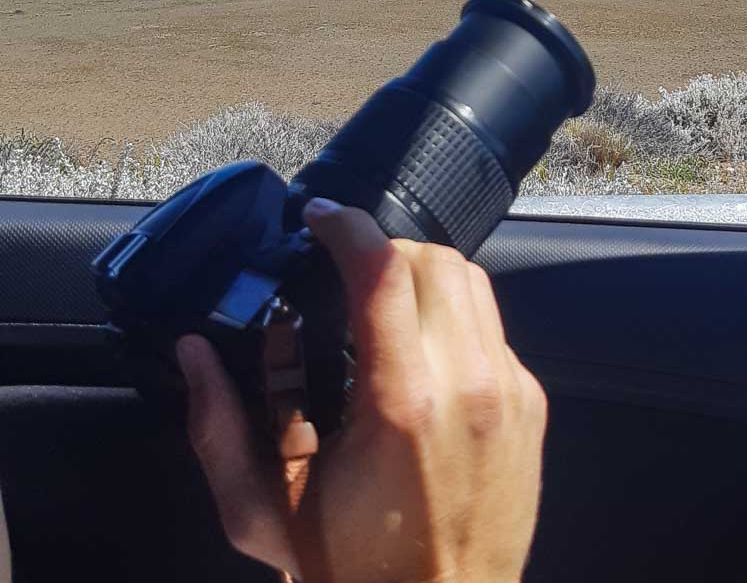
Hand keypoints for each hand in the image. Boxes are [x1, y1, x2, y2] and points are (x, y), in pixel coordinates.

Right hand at [176, 200, 546, 582]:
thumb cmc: (352, 568)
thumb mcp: (267, 510)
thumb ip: (219, 427)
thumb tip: (195, 352)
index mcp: (402, 403)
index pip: (384, 269)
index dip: (346, 226)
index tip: (318, 217)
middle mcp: (468, 384)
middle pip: (433, 259)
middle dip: (381, 247)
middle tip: (343, 267)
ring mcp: (509, 390)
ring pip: (472, 280)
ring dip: (421, 272)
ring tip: (381, 298)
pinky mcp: (531, 401)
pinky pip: (492, 325)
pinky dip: (454, 315)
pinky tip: (423, 349)